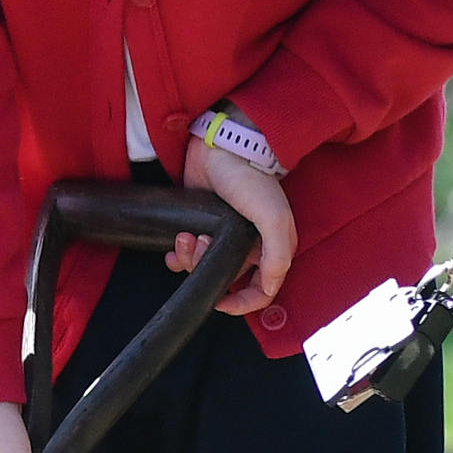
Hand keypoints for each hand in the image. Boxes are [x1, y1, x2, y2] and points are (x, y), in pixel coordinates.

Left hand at [171, 139, 300, 306]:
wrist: (222, 148)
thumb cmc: (252, 182)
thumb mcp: (274, 219)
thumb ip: (277, 257)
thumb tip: (269, 291)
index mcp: (269, 250)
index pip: (260, 292)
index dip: (242, 304)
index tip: (221, 302)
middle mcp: (247, 248)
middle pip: (225, 280)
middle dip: (207, 268)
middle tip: (202, 242)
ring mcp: (222, 237)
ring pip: (202, 267)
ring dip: (190, 259)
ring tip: (187, 236)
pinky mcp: (200, 225)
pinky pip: (186, 255)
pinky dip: (177, 257)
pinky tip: (175, 246)